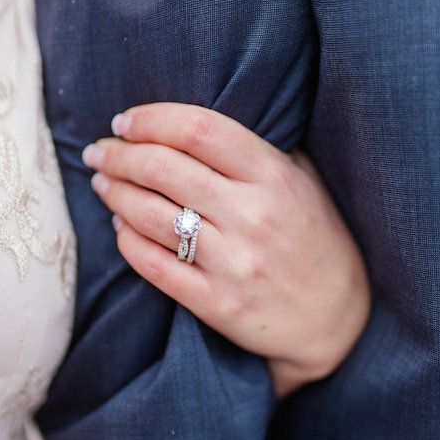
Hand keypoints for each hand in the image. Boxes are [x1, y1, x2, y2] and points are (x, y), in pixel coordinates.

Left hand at [83, 103, 370, 397]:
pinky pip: (154, 266)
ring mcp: (235, 263)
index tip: (125, 121)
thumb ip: (256, 150)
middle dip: (119, 154)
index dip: (151, 119)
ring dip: (115, 193)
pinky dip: (127, 241)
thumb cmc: (316, 239)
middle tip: (99, 151)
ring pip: (151, 215)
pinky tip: (120, 225)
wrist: (340, 320)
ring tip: (102, 183)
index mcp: (274, 176)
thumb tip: (186, 122)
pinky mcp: (218, 304)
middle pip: (164, 168)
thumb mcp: (303, 182)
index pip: (199, 129)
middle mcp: (253, 216)